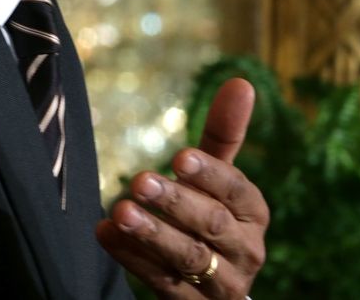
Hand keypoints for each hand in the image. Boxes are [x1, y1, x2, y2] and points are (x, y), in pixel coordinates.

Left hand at [96, 78, 269, 297]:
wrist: (216, 289)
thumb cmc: (213, 216)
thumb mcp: (218, 179)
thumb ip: (224, 135)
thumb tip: (241, 81)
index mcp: (253, 213)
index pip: (236, 191)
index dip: (210, 175)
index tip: (179, 157)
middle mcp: (245, 250)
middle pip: (212, 226)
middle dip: (176, 203)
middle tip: (138, 181)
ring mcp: (222, 283)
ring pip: (188, 258)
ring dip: (152, 234)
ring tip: (119, 211)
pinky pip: (164, 284)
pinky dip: (133, 259)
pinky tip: (106, 234)